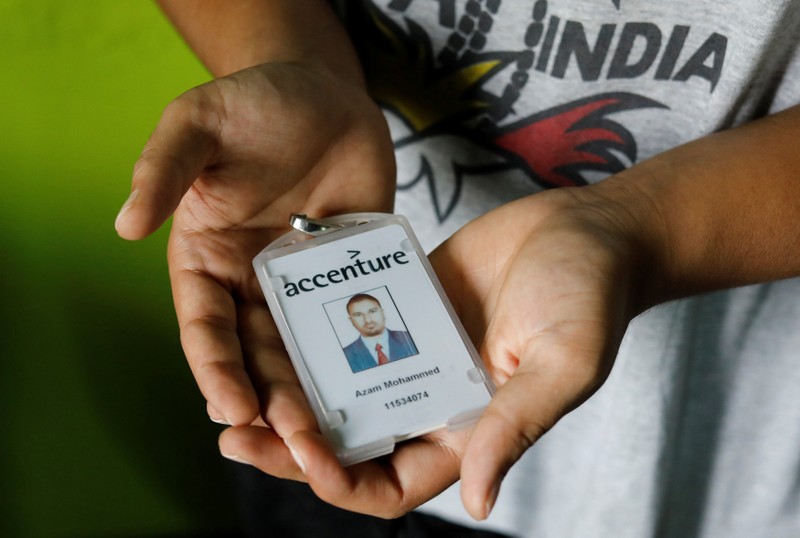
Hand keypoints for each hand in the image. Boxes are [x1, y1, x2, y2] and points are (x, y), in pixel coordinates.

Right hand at [115, 62, 395, 428]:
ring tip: (332, 436)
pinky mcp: (347, 276)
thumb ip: (163, 168)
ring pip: (304, 351)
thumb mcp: (198, 122)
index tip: (230, 410)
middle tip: (293, 442)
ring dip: (313, 393)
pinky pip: (351, 320)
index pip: (205, 325)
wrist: (324, 94)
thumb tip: (124, 226)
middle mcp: (251, 282)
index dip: (215, 369)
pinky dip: (358, 354)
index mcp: (206, 259)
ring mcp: (302, 284)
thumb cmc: (253, 103)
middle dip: (270, 399)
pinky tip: (375, 386)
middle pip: (255, 353)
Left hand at [217, 179, 656, 518]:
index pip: (391, 485)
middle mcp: (429, 399)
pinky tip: (269, 325)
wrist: (585, 227)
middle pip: (347, 445)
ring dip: (289, 394)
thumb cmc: (589, 296)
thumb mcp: (561, 362)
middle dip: (291, 448)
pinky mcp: (401, 306)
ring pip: (336, 390)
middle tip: (235, 430)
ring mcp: (411, 352)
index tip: (305, 453)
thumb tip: (477, 502)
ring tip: (233, 385)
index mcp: (465, 430)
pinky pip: (346, 330)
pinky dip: (310, 337)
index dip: (342, 483)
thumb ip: (515, 425)